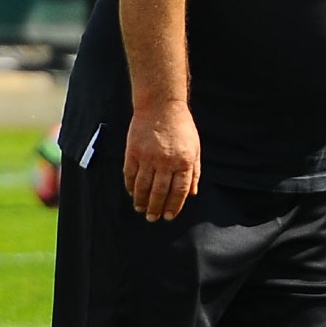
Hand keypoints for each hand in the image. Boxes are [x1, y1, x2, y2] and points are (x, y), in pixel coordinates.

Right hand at [122, 100, 200, 221]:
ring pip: (143, 186)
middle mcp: (166, 162)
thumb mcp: (195, 149)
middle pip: (160, 192)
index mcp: (184, 161)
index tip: (169, 216)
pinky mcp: (133, 152)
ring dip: (141, 201)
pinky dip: (131, 187)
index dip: (174, 206)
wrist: (161, 107)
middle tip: (153, 218)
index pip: (179, 190)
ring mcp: (148, 157)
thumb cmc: (181, 128)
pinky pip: (130, 175)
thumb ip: (194, 172)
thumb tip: (192, 194)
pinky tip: (132, 194)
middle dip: (156, 208)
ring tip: (141, 210)